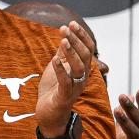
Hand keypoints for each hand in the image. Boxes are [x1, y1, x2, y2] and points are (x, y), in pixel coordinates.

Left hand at [35, 21, 93, 135]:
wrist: (50, 114)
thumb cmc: (54, 90)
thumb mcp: (58, 67)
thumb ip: (63, 53)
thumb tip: (65, 34)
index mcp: (82, 69)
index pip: (88, 49)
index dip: (81, 36)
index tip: (71, 23)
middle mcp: (82, 77)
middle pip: (85, 56)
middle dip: (76, 40)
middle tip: (65, 28)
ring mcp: (75, 87)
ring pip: (79, 67)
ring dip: (71, 53)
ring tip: (62, 40)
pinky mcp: (65, 97)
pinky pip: (66, 82)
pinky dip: (61, 70)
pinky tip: (54, 60)